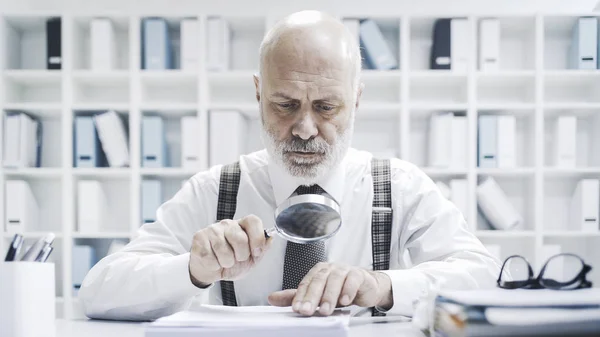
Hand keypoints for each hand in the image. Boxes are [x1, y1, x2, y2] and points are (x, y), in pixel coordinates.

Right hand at [189, 214, 271, 286]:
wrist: (212, 271)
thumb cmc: (233, 262)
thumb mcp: (252, 258)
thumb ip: (262, 248)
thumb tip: (270, 238)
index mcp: (242, 226)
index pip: (253, 221)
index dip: (257, 238)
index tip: (257, 252)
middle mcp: (227, 224)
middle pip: (239, 238)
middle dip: (241, 256)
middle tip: (237, 259)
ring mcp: (212, 229)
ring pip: (223, 250)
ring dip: (226, 262)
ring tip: (224, 262)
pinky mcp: (199, 238)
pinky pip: (209, 256)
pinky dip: (214, 265)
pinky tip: (213, 261)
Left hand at [268, 262, 392, 315]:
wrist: (366, 286)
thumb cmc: (340, 289)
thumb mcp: (319, 295)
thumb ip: (297, 296)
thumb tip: (271, 298)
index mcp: (318, 271)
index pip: (306, 283)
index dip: (300, 296)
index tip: (296, 309)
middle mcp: (330, 268)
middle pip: (318, 281)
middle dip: (311, 297)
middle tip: (306, 310)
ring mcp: (345, 270)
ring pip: (335, 280)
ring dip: (329, 296)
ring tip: (324, 310)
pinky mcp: (359, 275)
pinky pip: (353, 280)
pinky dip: (348, 290)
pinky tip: (345, 301)